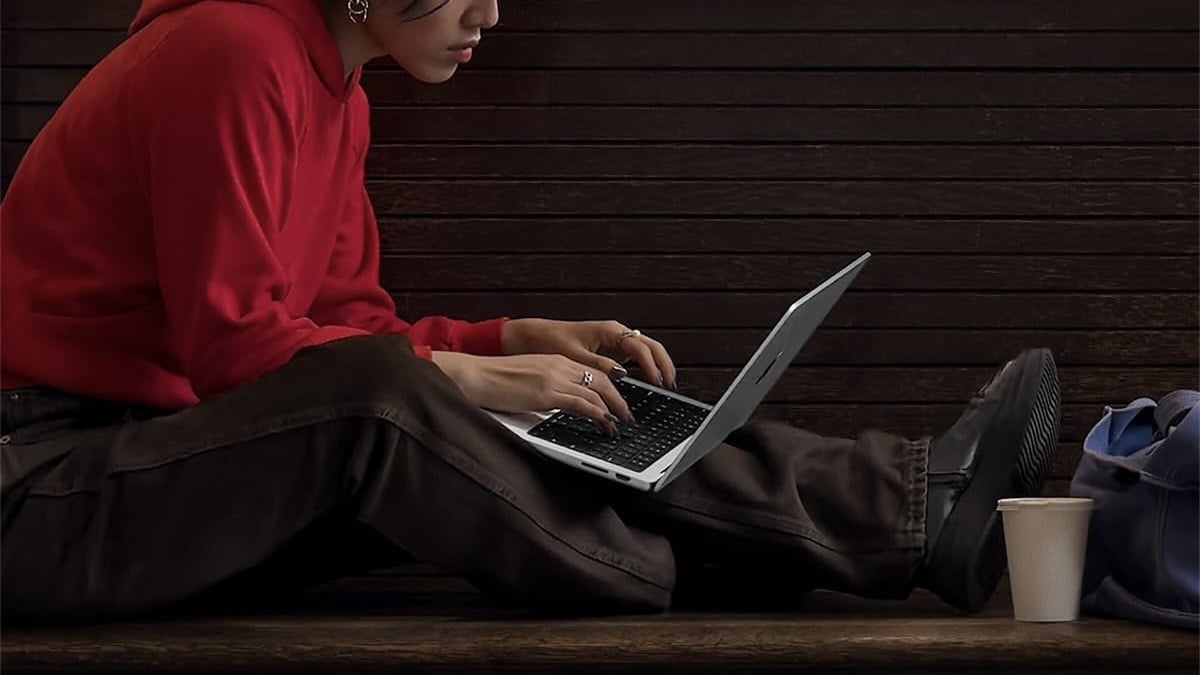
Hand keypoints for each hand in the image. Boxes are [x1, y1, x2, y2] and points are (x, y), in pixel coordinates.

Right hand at [431, 351, 634, 434]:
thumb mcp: (529, 378)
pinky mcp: (547, 393)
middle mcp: (560, 366)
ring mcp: (554, 378)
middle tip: (627, 414)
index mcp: (556, 360)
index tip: (618, 399)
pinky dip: (599, 415)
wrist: (477, 375)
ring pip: (597, 392)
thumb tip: (561, 404)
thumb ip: (548, 386)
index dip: (610, 387)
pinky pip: (582, 404)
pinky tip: (605, 424)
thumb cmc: (496, 379)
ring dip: (613, 409)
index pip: (593, 371)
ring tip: (620, 423)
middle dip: (619, 398)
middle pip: (602, 379)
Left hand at [501, 318, 677, 390]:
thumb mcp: (576, 357)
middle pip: (651, 346)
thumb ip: (599, 366)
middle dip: (664, 364)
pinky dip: (647, 367)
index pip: (640, 347)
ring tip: (666, 385)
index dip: (652, 365)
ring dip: (658, 365)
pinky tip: (650, 381)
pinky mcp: (612, 348)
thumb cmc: (553, 341)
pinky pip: (637, 356)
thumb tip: (622, 374)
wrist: (537, 336)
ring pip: (647, 350)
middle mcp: (617, 333)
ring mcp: (616, 340)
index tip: (657, 382)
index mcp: (610, 330)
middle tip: (671, 385)